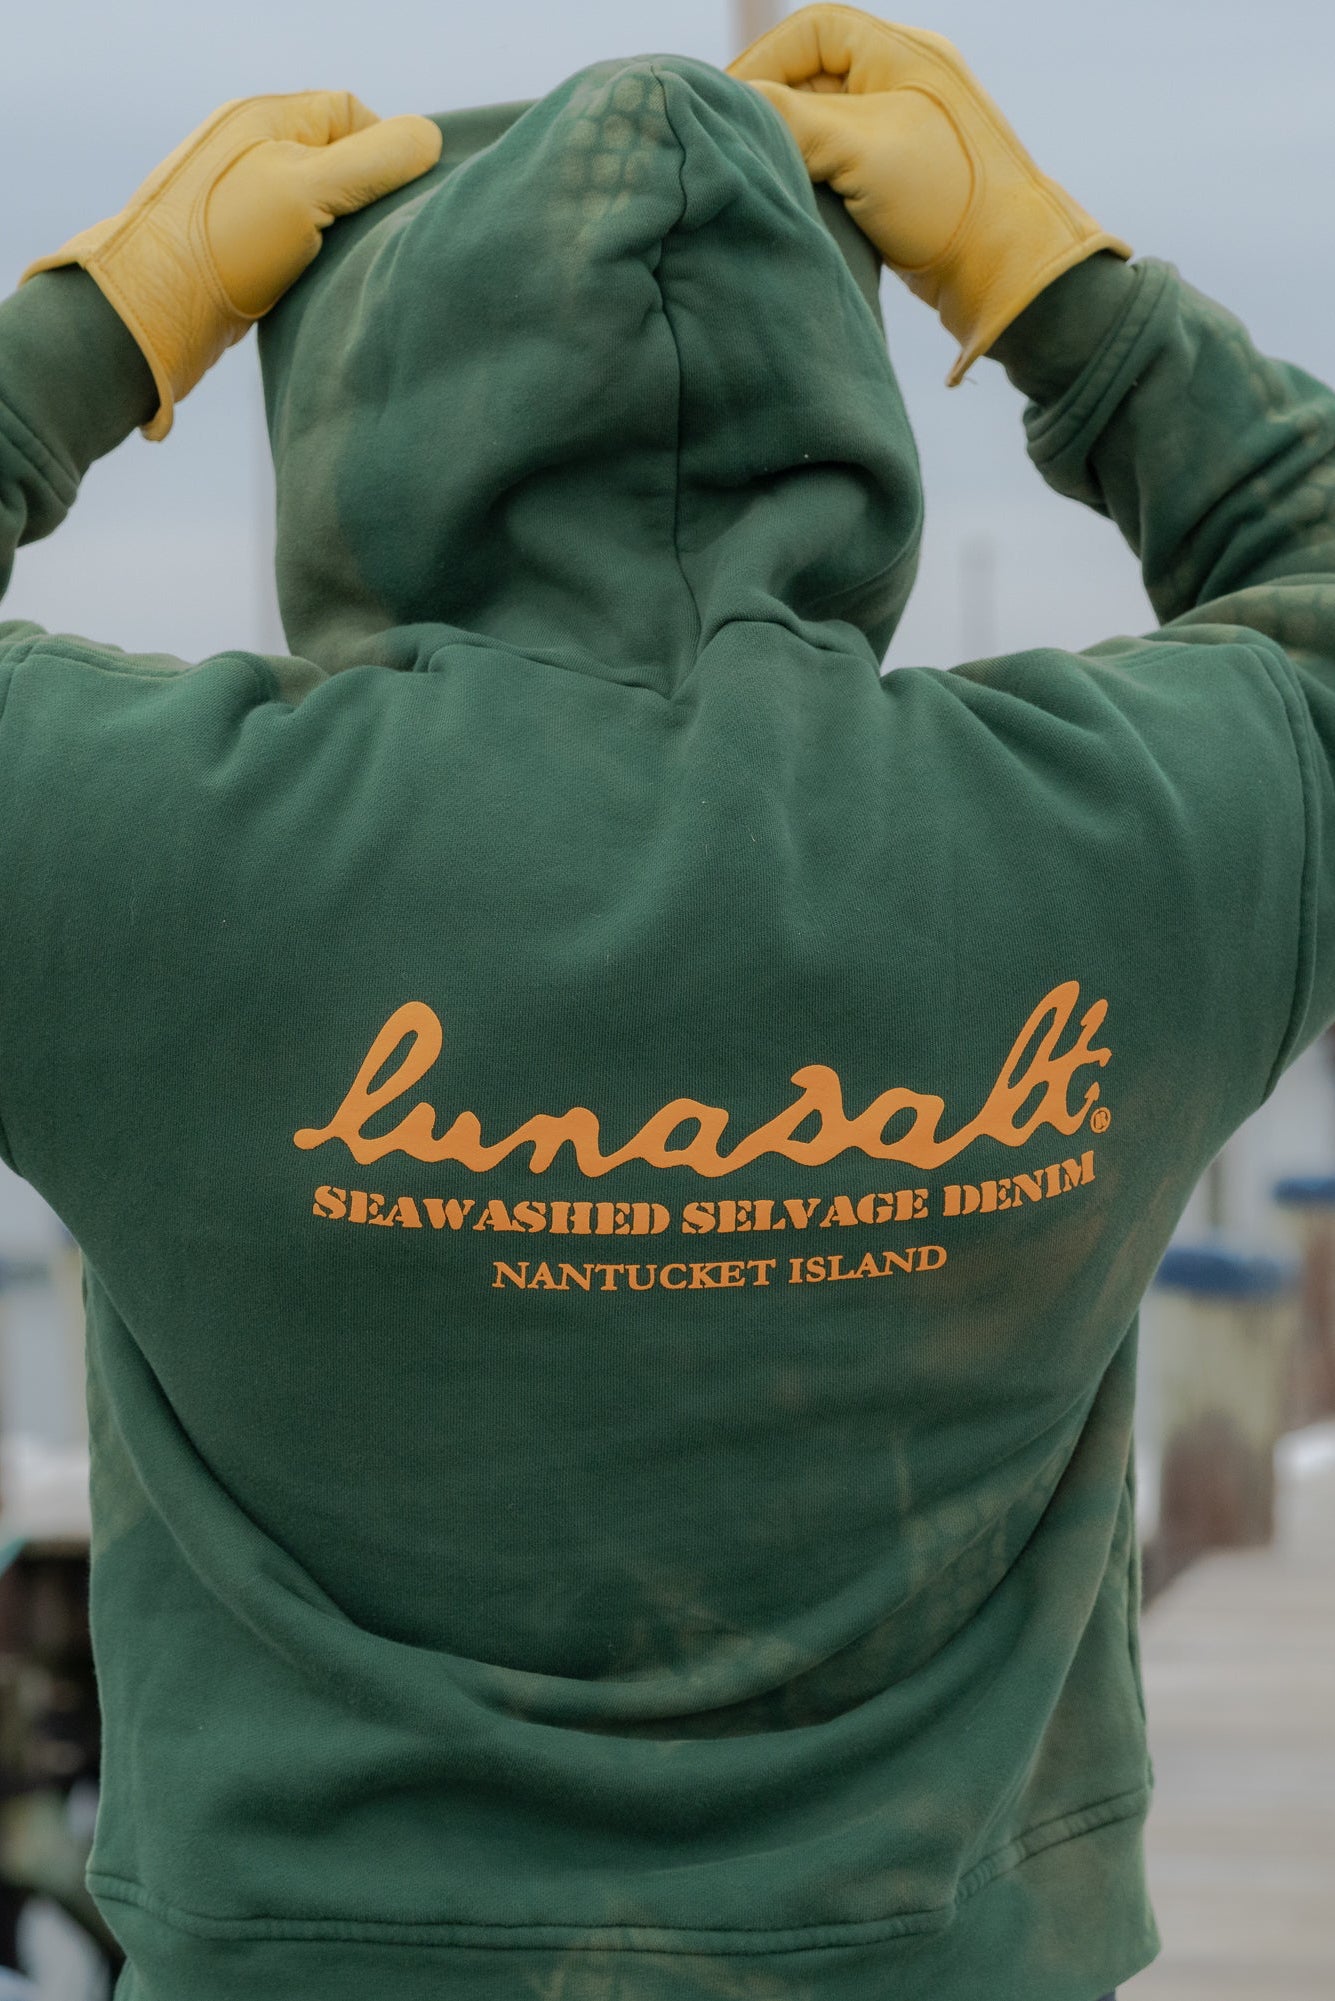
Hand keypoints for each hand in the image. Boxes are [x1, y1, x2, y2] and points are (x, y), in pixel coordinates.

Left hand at [22, 94, 441, 437]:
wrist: (147, 313)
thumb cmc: (221, 243)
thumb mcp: (307, 189)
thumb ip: (373, 161)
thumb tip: (430, 140)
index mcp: (265, 118)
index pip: (352, 114)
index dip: (387, 150)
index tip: (400, 200)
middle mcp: (253, 151)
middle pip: (340, 159)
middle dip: (369, 195)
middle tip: (385, 235)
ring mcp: (245, 200)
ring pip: (321, 205)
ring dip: (345, 234)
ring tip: (354, 263)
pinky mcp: (241, 249)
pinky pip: (299, 241)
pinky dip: (319, 260)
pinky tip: (323, 284)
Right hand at [728, 4, 1129, 384]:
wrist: (1008, 271)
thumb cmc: (946, 199)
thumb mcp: (858, 146)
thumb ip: (789, 117)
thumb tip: (729, 107)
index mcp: (902, 53)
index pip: (812, 30)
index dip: (763, 60)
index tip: (728, 107)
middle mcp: (903, 83)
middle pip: (813, 76)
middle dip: (772, 108)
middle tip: (736, 148)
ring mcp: (903, 132)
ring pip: (823, 123)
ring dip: (790, 148)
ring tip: (763, 178)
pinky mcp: (900, 180)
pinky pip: (839, 163)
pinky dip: (812, 178)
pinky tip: (796, 203)